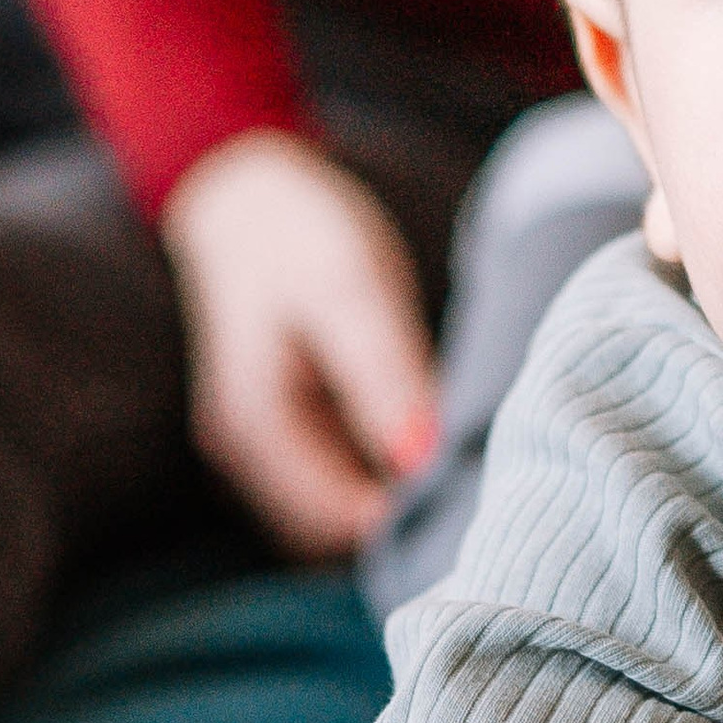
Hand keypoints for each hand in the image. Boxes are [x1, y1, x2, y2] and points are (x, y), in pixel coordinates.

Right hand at [162, 130, 438, 554]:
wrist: (244, 192)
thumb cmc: (300, 232)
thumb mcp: (351, 290)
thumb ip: (387, 377)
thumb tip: (425, 462)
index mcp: (256, 426)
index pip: (337, 521)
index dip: (407, 516)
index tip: (476, 488)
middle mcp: (246, 453)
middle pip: (332, 531)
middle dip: (401, 515)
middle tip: (478, 480)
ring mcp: (259, 444)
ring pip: (333, 511)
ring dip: (390, 497)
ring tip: (458, 460)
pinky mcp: (282, 427)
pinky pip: (333, 477)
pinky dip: (376, 473)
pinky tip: (424, 440)